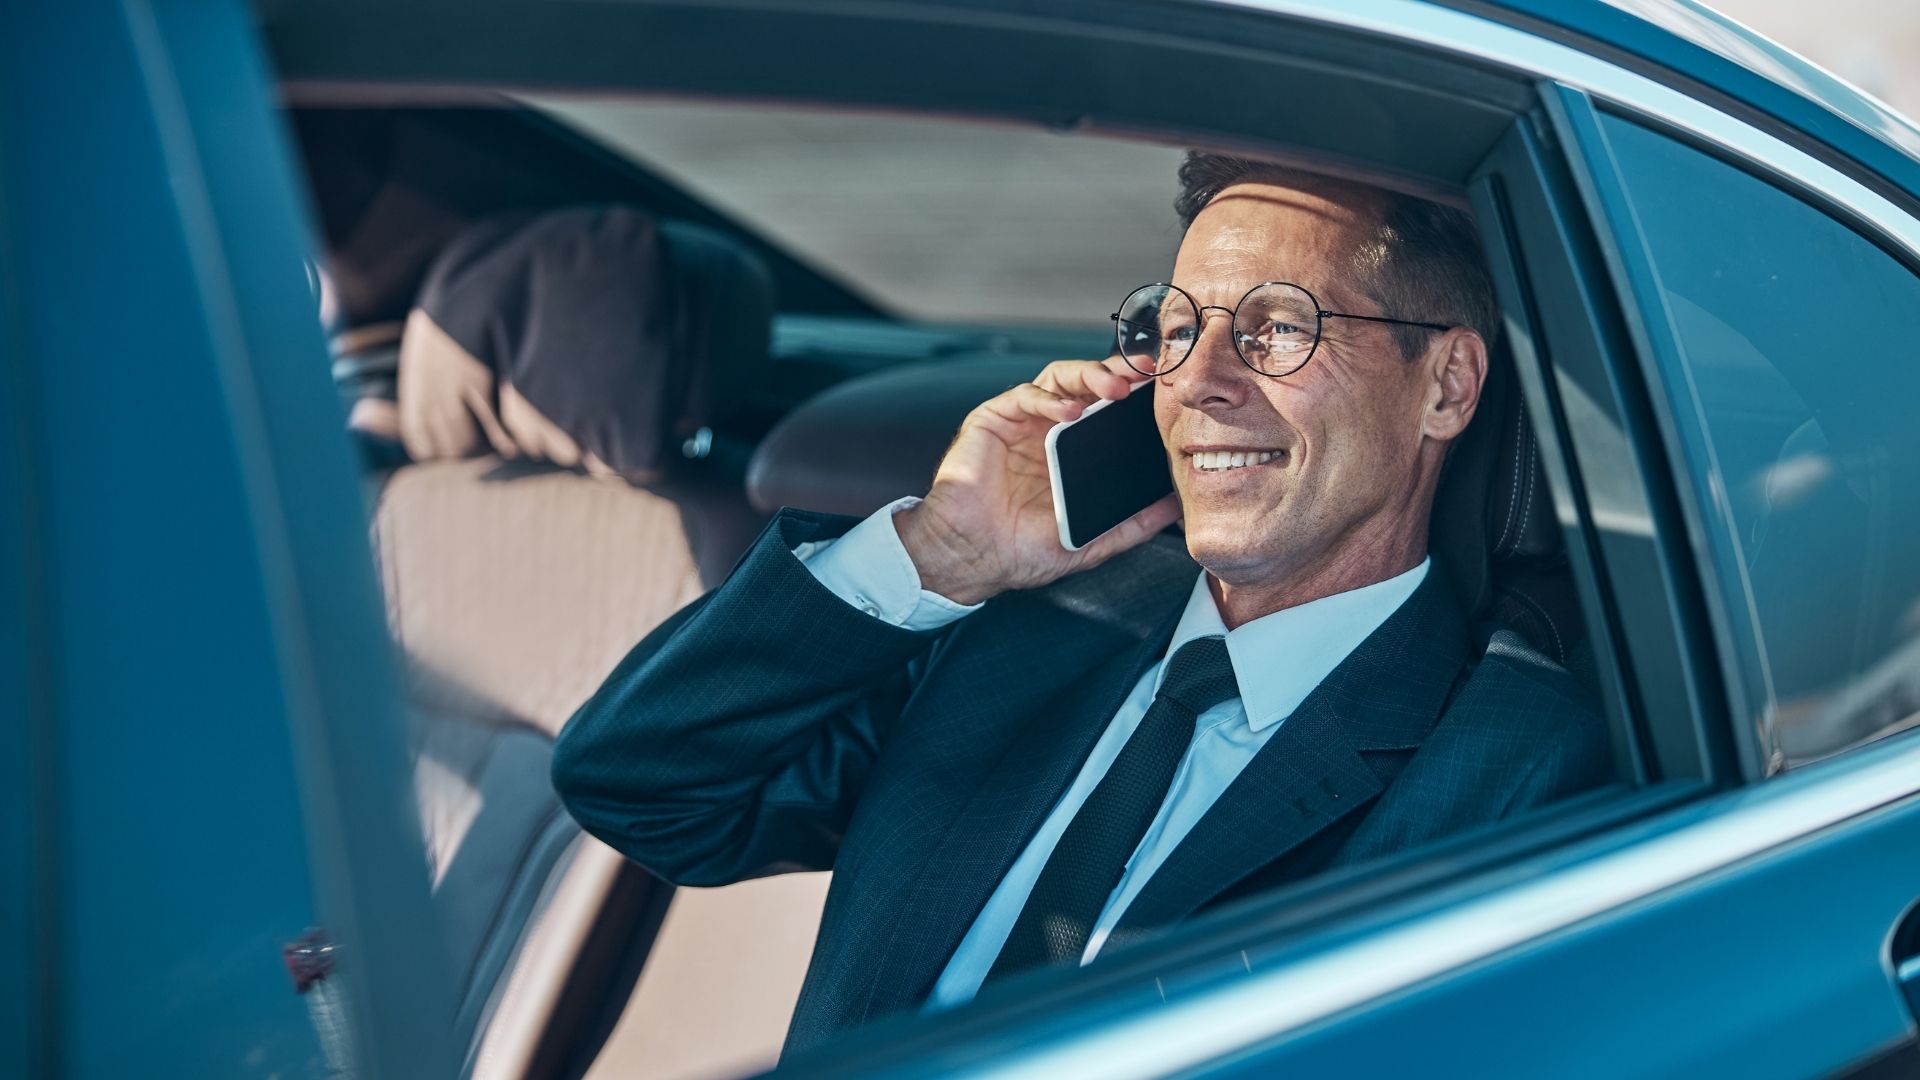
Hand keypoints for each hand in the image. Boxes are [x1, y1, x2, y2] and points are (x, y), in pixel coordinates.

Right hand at [894, 358, 1182, 604]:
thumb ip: (1132, 524)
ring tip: (1115, 387)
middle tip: (1147, 373)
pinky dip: (1050, 399)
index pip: (1110, 409)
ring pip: (1060, 379)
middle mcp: (1050, 429)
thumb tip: (1174, 508)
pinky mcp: (993, 419)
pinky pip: (1026, 397)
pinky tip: (1070, 411)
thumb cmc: (1022, 551)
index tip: (1165, 391)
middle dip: (1120, 372)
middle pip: (1089, 384)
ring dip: (1090, 375)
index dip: (1137, 396)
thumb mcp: (1090, 541)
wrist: (973, 558)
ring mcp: (1022, 422)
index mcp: (1073, 451)